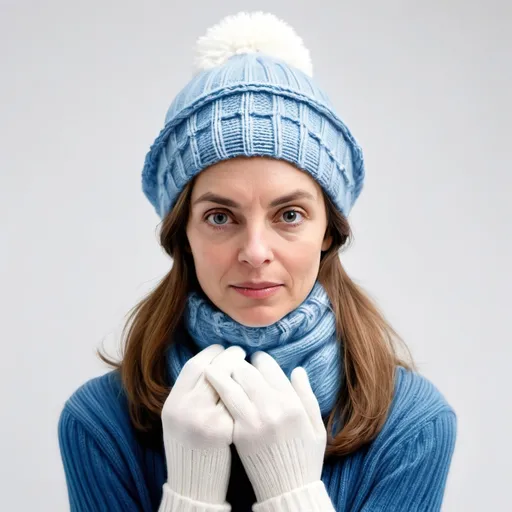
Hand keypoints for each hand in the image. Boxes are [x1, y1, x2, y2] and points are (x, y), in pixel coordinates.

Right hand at [161, 344, 245, 503]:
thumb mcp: (178, 418)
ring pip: (229, 383)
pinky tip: (256, 386)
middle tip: (240, 352)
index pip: (195, 365)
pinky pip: (239, 403)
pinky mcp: (222, 431)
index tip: (222, 348)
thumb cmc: (189, 449)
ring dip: (243, 370)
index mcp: (173, 403)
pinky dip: (248, 392)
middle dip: (230, 356)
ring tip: (251, 366)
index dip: (211, 353)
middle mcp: (185, 409)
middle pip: (213, 370)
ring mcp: (204, 420)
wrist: (194, 486)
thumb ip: (190, 392)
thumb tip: (212, 363)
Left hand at [204, 350, 326, 502]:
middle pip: (248, 371)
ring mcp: (254, 420)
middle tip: (235, 362)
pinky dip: (219, 389)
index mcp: (292, 403)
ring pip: (233, 382)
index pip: (270, 368)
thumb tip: (298, 370)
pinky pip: (226, 402)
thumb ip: (307, 395)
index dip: (260, 359)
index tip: (256, 358)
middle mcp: (273, 408)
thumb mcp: (316, 426)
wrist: (288, 491)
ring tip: (218, 367)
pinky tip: (212, 384)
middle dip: (240, 362)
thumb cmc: (305, 458)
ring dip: (224, 370)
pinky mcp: (239, 432)